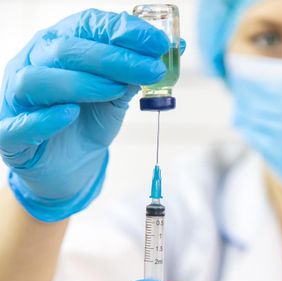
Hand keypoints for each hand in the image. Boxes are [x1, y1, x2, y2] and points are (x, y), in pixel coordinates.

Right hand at [0, 9, 179, 221]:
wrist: (71, 164)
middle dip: (114, 57)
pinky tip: (71, 114)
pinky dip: (45, 118)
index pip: (88, 25)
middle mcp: (34, 63)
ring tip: (117, 90)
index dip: (124, 31)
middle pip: (66, 49)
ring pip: (38, 79)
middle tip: (151, 70)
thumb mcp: (118, 94)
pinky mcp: (10, 134)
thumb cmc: (90, 120)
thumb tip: (174, 50)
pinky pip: (20, 123)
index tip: (159, 44)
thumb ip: (136, 73)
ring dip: (82, 82)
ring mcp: (18, 98)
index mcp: (61, 45)